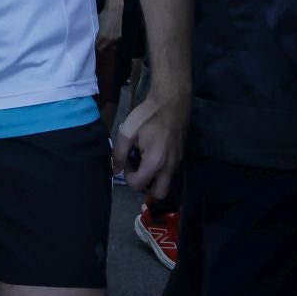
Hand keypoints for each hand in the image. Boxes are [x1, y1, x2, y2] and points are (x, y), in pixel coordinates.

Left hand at [97, 2, 122, 52]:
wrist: (115, 10)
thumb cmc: (103, 15)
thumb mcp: (96, 24)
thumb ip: (95, 34)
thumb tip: (92, 39)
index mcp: (102, 37)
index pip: (96, 47)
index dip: (93, 46)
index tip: (91, 45)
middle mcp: (109, 39)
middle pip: (102, 49)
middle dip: (99, 48)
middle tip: (96, 44)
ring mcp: (115, 38)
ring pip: (109, 47)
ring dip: (105, 46)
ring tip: (102, 42)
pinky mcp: (119, 36)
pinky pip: (113, 43)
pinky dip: (110, 43)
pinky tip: (107, 39)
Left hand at [114, 83, 187, 199]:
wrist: (171, 102)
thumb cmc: (147, 116)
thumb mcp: (127, 132)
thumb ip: (119, 154)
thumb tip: (115, 170)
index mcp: (154, 162)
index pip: (138, 185)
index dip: (129, 177)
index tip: (128, 161)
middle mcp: (169, 167)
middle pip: (159, 193)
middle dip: (146, 186)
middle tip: (138, 168)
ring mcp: (177, 162)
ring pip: (165, 183)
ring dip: (153, 178)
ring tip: (144, 158)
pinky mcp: (180, 156)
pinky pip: (169, 173)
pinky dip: (160, 170)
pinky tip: (153, 152)